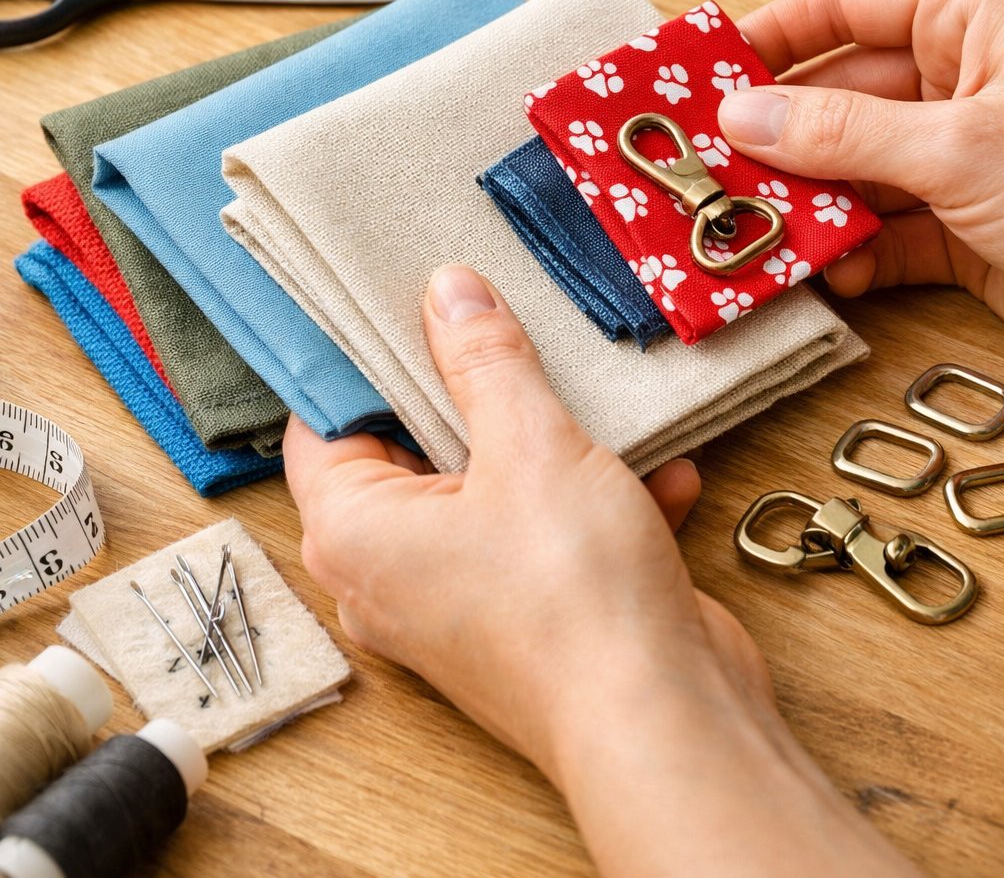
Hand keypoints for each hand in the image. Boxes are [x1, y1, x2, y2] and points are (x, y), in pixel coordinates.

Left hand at [286, 266, 915, 877]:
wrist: (664, 724)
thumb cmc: (570, 595)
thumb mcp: (529, 443)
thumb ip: (484, 360)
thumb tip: (448, 292)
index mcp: (354, 530)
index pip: (326, 421)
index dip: (364, 357)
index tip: (401, 294)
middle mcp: (391, 573)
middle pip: (412, 448)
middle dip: (470, 388)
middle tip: (503, 320)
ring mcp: (460, 600)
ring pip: (490, 488)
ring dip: (550, 445)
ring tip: (592, 391)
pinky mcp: (526, 617)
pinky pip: (545, 535)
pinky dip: (596, 500)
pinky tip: (663, 473)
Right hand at [719, 0, 1003, 335]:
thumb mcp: (960, 145)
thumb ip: (842, 131)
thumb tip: (745, 114)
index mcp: (974, 21)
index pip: (850, 5)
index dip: (774, 33)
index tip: (706, 68)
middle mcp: (965, 82)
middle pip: (840, 93)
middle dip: (777, 134)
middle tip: (707, 164)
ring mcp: (965, 158)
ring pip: (855, 169)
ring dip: (805, 202)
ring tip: (752, 225)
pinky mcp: (970, 230)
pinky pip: (887, 232)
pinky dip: (852, 254)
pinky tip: (826, 271)